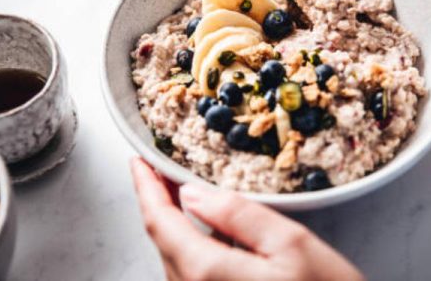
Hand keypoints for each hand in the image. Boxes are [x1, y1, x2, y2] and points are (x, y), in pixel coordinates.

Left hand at [130, 158, 364, 280]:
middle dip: (158, 200)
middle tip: (161, 168)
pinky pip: (191, 274)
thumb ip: (238, 215)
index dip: (146, 186)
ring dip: (173, 222)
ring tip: (179, 191)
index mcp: (206, 272)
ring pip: (175, 257)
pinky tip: (204, 229)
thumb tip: (193, 194)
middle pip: (163, 240)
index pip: (160, 221)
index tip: (139, 161)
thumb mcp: (291, 245)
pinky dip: (189, 243)